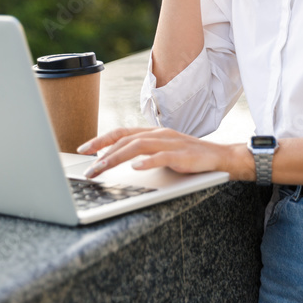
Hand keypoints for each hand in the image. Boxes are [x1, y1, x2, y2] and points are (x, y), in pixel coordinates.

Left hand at [76, 126, 250, 180]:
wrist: (218, 157)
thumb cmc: (188, 156)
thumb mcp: (160, 151)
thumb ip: (141, 153)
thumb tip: (115, 160)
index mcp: (151, 133)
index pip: (121, 133)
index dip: (100, 139)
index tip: (83, 149)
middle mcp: (158, 134)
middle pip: (125, 140)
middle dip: (103, 154)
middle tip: (88, 169)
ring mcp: (170, 143)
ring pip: (138, 146)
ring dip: (118, 157)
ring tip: (103, 167)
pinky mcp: (182, 155)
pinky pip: (163, 157)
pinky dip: (148, 161)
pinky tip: (136, 168)